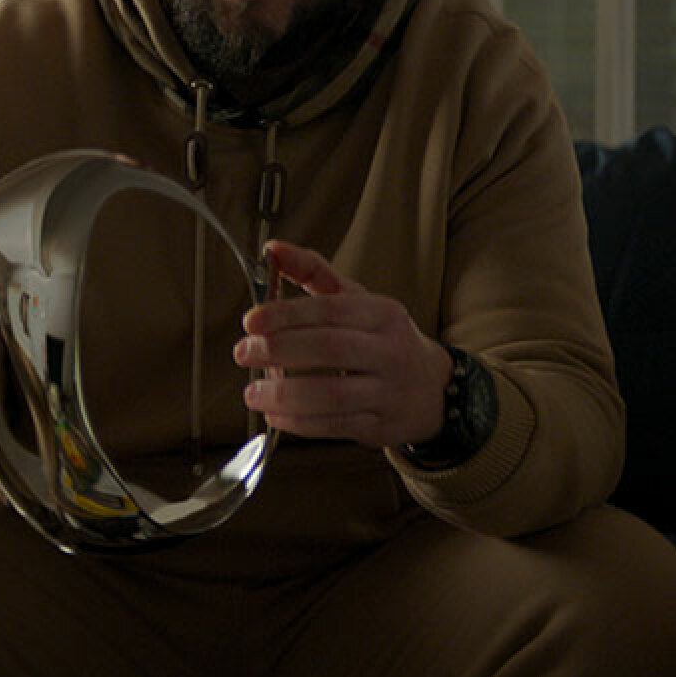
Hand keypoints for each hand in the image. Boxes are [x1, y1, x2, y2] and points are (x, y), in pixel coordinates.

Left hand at [233, 240, 453, 446]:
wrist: (432, 389)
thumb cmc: (382, 339)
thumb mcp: (358, 301)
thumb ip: (314, 273)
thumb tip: (272, 250)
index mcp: (383, 314)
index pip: (331, 310)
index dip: (288, 314)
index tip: (251, 321)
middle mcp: (390, 351)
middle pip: (331, 349)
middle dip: (280, 350)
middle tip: (244, 352)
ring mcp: (388, 391)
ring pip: (332, 394)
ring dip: (285, 395)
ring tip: (252, 393)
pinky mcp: (381, 426)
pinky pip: (335, 425)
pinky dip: (300, 423)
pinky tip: (275, 416)